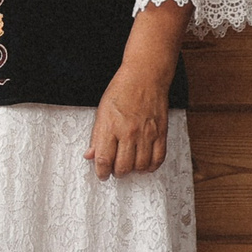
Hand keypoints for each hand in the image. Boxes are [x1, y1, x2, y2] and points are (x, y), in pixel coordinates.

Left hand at [85, 63, 170, 179]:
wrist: (145, 77)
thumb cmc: (121, 90)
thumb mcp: (101, 111)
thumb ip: (96, 136)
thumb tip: (90, 155)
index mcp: (110, 126)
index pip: (104, 159)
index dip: (101, 171)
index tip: (101, 174)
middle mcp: (128, 132)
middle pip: (123, 166)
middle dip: (116, 173)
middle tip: (114, 170)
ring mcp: (146, 134)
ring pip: (140, 166)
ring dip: (133, 170)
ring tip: (128, 166)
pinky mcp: (161, 133)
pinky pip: (158, 158)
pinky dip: (150, 166)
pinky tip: (144, 164)